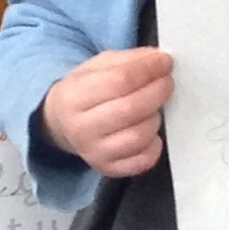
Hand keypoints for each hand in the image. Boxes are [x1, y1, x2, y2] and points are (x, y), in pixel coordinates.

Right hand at [41, 47, 172, 175]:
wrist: (62, 123)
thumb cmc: (84, 92)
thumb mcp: (97, 67)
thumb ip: (128, 60)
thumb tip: (158, 60)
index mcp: (74, 97)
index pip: (119, 80)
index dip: (148, 69)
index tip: (164, 62)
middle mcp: (81, 129)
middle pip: (131, 109)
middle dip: (157, 92)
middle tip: (166, 83)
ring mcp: (94, 153)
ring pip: (139, 136)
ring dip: (154, 118)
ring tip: (152, 108)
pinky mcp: (108, 169)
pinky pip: (143, 161)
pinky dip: (154, 146)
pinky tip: (149, 133)